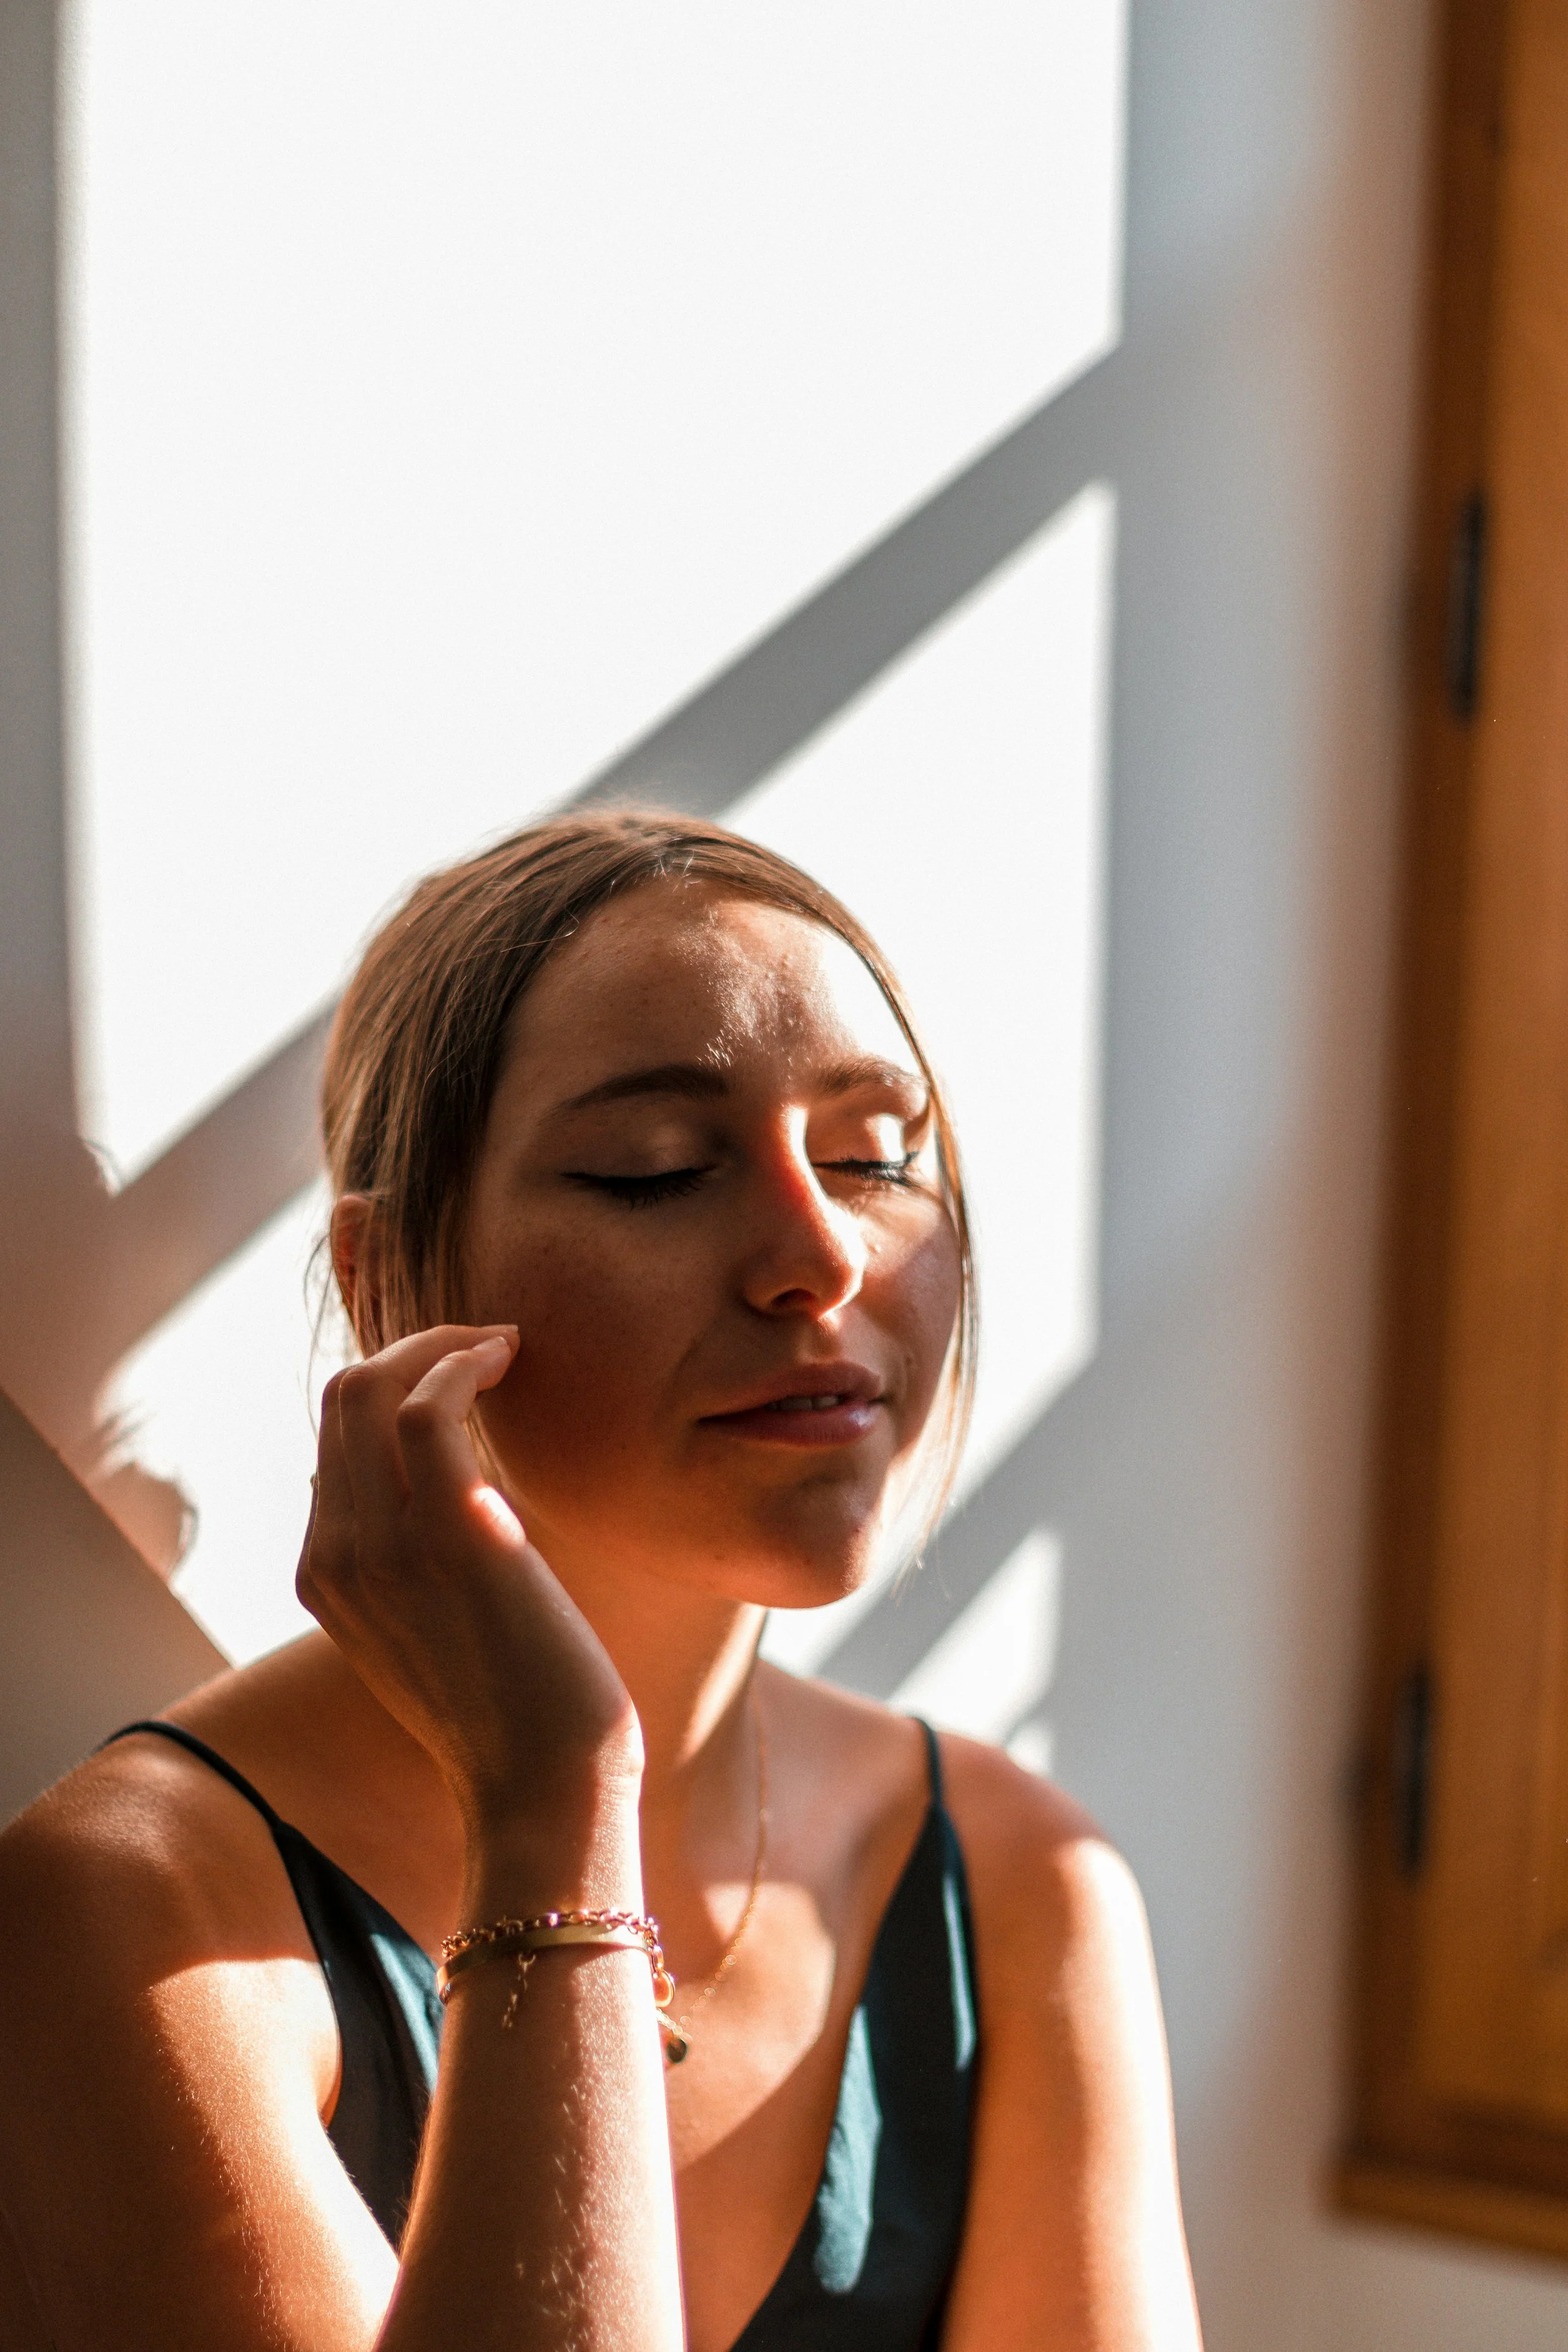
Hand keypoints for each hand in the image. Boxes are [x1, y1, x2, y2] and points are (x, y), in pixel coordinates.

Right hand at [298, 1326, 640, 1857]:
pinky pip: (428, 1408)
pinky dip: (462, 1363)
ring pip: (373, 1387)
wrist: (542, 1789)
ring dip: (441, 1345)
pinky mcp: (453, 1535)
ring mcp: (385, 1545)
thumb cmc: (513, 1710)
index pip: (333, 1437)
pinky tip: (507, 1361)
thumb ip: (414, 1563)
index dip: (393, 1383)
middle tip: (483, 1350)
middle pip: (342, 1397)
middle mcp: (337, 1555)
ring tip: (500, 1348)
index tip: (459, 1374)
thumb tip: (449, 1488)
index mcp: (324, 1576)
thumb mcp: (433, 1630)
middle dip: (412, 1348)